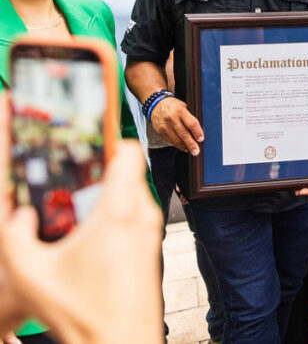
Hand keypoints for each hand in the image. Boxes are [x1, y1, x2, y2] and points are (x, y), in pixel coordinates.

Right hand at [0, 139, 162, 343]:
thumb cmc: (81, 315)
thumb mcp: (30, 274)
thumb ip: (14, 235)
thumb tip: (18, 212)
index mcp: (118, 212)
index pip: (127, 152)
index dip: (108, 138)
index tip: (85, 135)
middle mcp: (141, 217)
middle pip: (125, 171)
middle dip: (97, 169)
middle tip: (70, 172)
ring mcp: (150, 233)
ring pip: (129, 194)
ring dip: (104, 194)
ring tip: (73, 206)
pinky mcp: (150, 247)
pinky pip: (133, 215)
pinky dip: (113, 214)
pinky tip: (85, 233)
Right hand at [151, 96, 203, 155]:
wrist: (156, 105)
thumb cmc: (174, 106)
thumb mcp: (184, 107)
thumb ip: (190, 117)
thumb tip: (199, 130)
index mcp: (180, 111)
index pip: (191, 123)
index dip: (197, 132)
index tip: (201, 139)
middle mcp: (171, 118)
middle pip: (183, 134)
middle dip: (191, 144)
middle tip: (196, 151)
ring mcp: (164, 126)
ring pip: (176, 140)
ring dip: (185, 146)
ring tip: (191, 150)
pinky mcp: (160, 132)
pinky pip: (171, 141)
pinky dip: (178, 145)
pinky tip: (184, 147)